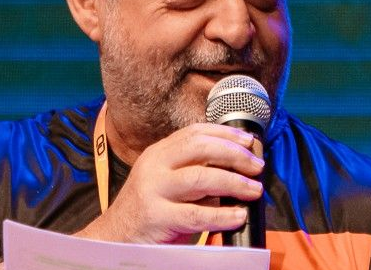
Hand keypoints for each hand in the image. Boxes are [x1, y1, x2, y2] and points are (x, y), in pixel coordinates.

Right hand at [76, 122, 264, 243]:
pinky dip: (222, 215)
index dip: (225, 133)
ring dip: (234, 182)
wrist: (114, 238)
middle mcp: (155, 166)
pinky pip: (196, 214)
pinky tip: (238, 216)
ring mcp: (154, 190)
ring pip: (201, 178)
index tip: (249, 140)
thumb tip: (236, 165)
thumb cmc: (149, 210)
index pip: (195, 132)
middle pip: (200, 148)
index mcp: (158, 153)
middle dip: (234, 154)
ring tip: (254, 190)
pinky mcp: (157, 217)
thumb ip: (193, 169)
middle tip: (256, 166)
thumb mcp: (166, 181)